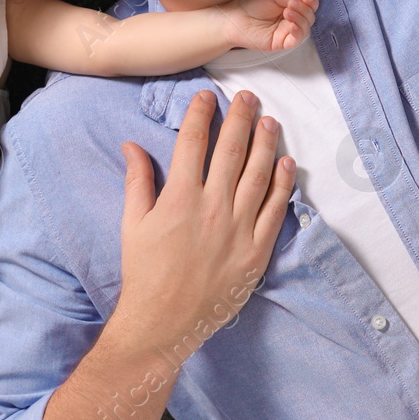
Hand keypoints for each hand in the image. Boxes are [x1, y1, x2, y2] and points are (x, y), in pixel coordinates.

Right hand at [115, 90, 294, 355]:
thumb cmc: (144, 272)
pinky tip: (287, 163)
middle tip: (247, 97)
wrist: (163, 323)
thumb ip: (138, 180)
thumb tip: (131, 144)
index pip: (193, 142)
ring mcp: (238, 229)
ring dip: (265, 143)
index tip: (207, 96)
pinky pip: (275, 210)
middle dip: (240, 117)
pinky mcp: (256, 251)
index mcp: (179, 197)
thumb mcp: (133, 223)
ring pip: (258, 173)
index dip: (201, 113)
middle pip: (231, 149)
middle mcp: (212, 207)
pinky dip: (283, 183)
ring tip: (269, 120)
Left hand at [221, 0, 318, 52]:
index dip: (311, 2)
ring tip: (287, 11)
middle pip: (309, 18)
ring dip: (301, 19)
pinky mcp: (280, 43)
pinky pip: (295, 41)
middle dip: (304, 9)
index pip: (309, 7)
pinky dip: (297, 32)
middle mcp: (290, 22)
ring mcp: (285, 33)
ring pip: (305, 29)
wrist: (233, 17)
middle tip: (291, 3)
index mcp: (290, 9)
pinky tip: (291, 25)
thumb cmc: (250, 5)